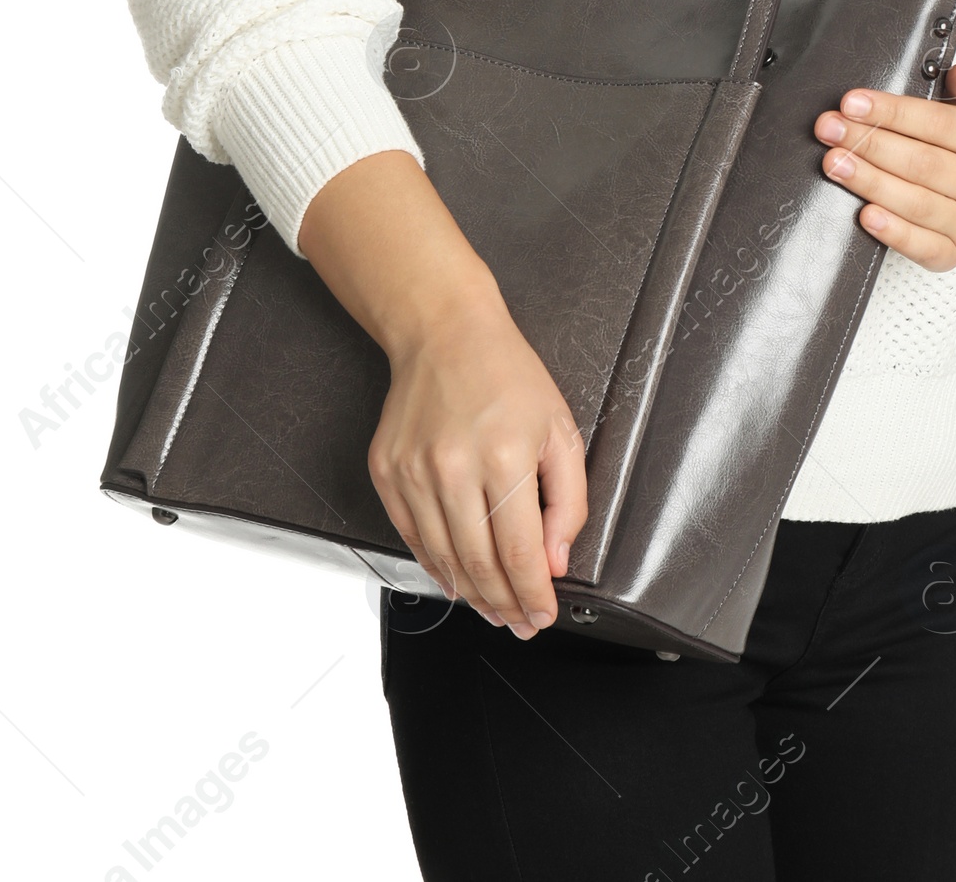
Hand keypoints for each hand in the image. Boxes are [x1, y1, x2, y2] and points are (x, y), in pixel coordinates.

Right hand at [370, 292, 586, 639]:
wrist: (445, 332)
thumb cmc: (506, 374)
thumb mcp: (560, 430)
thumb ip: (568, 501)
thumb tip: (555, 562)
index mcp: (504, 456)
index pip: (520, 553)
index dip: (533, 595)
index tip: (542, 615)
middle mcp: (453, 468)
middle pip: (479, 565)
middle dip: (504, 605)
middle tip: (519, 623)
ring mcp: (413, 472)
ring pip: (444, 560)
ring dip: (472, 594)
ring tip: (493, 608)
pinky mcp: (387, 472)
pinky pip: (413, 537)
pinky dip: (437, 566)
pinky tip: (457, 578)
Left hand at [813, 60, 955, 269]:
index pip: (937, 123)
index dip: (892, 112)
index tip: (851, 102)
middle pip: (921, 163)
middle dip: (869, 144)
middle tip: (830, 129)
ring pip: (916, 203)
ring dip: (870, 182)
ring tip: (834, 163)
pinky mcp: (952, 254)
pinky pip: (921, 245)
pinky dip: (892, 231)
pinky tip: (865, 215)